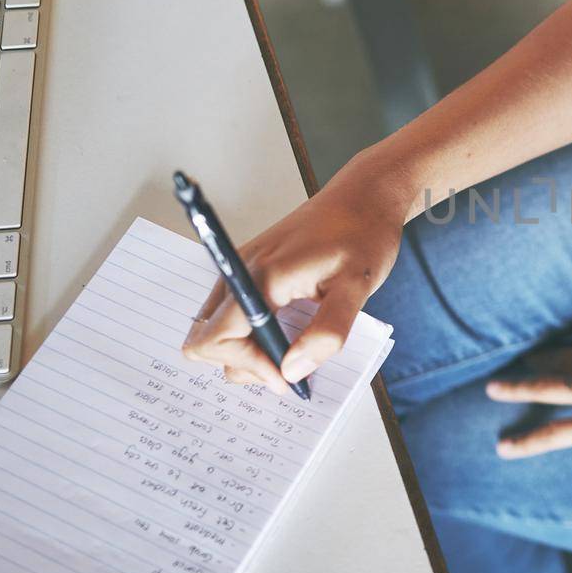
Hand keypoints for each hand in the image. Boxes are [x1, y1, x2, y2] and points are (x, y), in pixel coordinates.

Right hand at [181, 155, 410, 391]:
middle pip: (206, 340)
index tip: (288, 375)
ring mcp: (241, 268)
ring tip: (290, 350)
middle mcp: (241, 271)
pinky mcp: (249, 267)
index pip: (217, 339)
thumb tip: (291, 372)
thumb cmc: (364, 236)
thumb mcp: (357, 289)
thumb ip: (326, 334)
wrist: (364, 197)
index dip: (249, 367)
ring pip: (214, 329)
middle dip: (246, 364)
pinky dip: (249, 333)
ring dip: (246, 350)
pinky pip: (230, 313)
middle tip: (291, 366)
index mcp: (263, 277)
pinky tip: (284, 334)